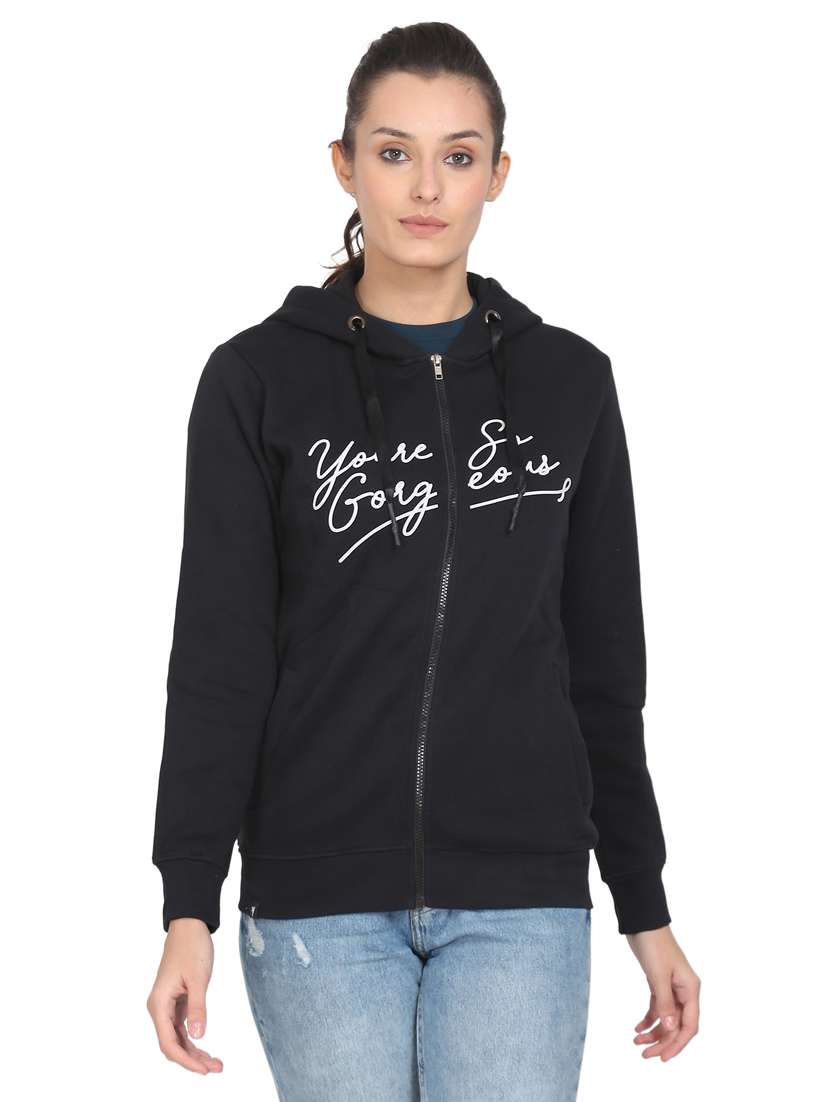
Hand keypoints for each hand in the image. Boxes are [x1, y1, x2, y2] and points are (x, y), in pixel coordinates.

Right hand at [146, 917, 223, 1074]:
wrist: (189, 926)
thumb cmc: (192, 947)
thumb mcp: (198, 978)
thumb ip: (198, 1008)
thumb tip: (197, 1037)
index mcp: (159, 1004)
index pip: (169, 1043)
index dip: (185, 1060)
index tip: (204, 1070)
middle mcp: (159, 1008)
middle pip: (172, 1045)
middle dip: (192, 1060)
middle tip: (216, 1068)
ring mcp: (167, 1006)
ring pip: (178, 1038)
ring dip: (194, 1052)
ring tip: (216, 1063)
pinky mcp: (176, 1002)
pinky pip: (182, 1028)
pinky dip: (194, 1039)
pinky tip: (206, 1048)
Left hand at [625, 924, 699, 1060]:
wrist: (643, 922)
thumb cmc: (653, 944)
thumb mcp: (658, 974)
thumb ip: (665, 1002)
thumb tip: (672, 1028)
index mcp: (690, 989)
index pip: (689, 1025)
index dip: (677, 1044)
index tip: (663, 1057)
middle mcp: (685, 991)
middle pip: (677, 1025)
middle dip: (662, 1041)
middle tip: (644, 1054)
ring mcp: (672, 987)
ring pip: (667, 1018)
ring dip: (654, 1031)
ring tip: (637, 1042)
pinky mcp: (660, 983)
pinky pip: (658, 1007)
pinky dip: (649, 1018)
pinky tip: (637, 1028)